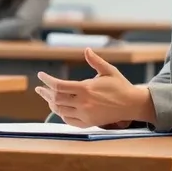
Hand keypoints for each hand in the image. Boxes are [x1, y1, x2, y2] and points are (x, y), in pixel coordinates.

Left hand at [35, 48, 154, 127]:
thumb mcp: (109, 70)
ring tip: (47, 97)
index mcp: (86, 88)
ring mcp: (85, 114)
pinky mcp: (88, 122)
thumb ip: (96, 61)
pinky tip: (58, 109)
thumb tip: (86, 49)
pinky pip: (69, 120)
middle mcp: (83, 103)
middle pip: (56, 99)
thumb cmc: (120, 85)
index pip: (59, 85)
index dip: (47, 80)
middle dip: (45, 93)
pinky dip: (61, 114)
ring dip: (51, 103)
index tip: (41, 75)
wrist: (131, 104)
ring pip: (60, 110)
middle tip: (39, 88)